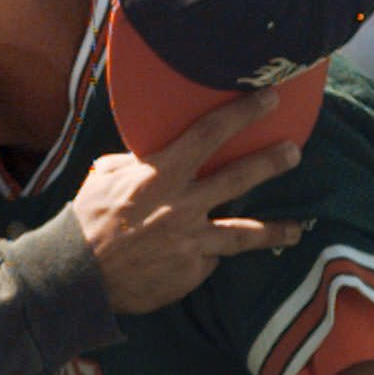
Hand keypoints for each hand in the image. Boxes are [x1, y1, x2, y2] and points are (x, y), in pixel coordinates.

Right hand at [73, 89, 303, 313]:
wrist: (77, 275)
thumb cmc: (87, 220)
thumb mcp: (106, 177)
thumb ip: (138, 164)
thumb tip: (156, 155)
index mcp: (159, 175)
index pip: (208, 135)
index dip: (242, 114)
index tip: (269, 99)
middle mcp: (181, 206)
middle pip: (238, 178)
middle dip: (271, 163)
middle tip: (294, 152)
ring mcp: (190, 242)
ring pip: (244, 234)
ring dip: (274, 230)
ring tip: (296, 230)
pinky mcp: (191, 272)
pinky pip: (207, 259)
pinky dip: (204, 255)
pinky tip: (194, 256)